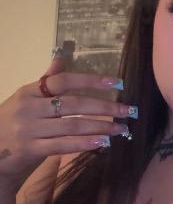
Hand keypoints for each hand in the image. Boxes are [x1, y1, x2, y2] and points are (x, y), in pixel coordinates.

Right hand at [0, 48, 132, 190]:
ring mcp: (29, 129)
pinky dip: (84, 143)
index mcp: (29, 92)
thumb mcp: (26, 98)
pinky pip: (63, 145)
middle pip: (73, 104)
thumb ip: (46, 79)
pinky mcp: (31, 149)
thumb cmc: (12, 123)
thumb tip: (61, 53)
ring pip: (72, 125)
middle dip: (104, 107)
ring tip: (121, 128)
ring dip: (100, 127)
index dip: (91, 81)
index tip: (116, 83)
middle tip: (128, 110)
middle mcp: (29, 108)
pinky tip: (103, 143)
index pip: (64, 81)